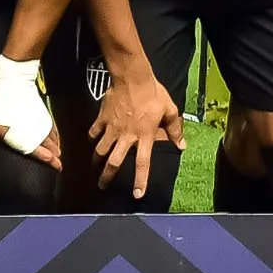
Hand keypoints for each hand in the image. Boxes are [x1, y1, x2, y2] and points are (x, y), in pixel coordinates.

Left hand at [0, 118, 63, 167]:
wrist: (13, 84)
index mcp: (26, 140)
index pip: (42, 155)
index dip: (51, 162)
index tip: (58, 168)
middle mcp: (38, 133)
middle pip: (51, 147)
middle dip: (55, 156)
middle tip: (59, 164)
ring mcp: (42, 122)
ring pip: (53, 137)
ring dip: (56, 145)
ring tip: (58, 151)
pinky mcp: (43, 112)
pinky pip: (53, 127)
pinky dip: (56, 134)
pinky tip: (55, 135)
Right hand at [88, 72, 184, 199]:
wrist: (132, 77)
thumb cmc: (153, 93)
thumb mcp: (170, 110)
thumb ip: (175, 130)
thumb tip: (182, 146)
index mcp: (145, 136)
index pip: (143, 163)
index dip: (140, 180)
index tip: (137, 195)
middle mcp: (126, 136)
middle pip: (114, 162)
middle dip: (107, 177)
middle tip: (102, 186)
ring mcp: (112, 128)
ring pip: (100, 150)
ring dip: (96, 162)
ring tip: (94, 168)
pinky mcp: (102, 118)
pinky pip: (94, 132)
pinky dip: (91, 138)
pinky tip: (91, 142)